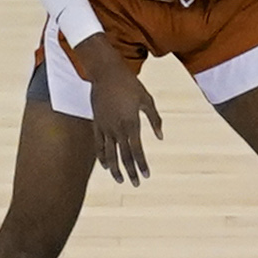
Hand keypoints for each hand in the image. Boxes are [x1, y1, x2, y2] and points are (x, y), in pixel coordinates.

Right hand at [82, 56, 162, 187]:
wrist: (106, 73)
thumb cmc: (130, 84)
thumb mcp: (147, 99)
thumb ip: (155, 119)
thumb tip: (161, 137)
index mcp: (131, 122)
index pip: (137, 150)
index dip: (142, 164)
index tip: (146, 175)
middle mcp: (117, 128)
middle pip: (123, 156)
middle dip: (130, 171)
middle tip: (135, 184)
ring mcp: (105, 127)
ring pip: (109, 153)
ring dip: (115, 168)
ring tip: (120, 180)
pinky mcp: (96, 123)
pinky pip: (98, 144)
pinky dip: (101, 156)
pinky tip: (105, 166)